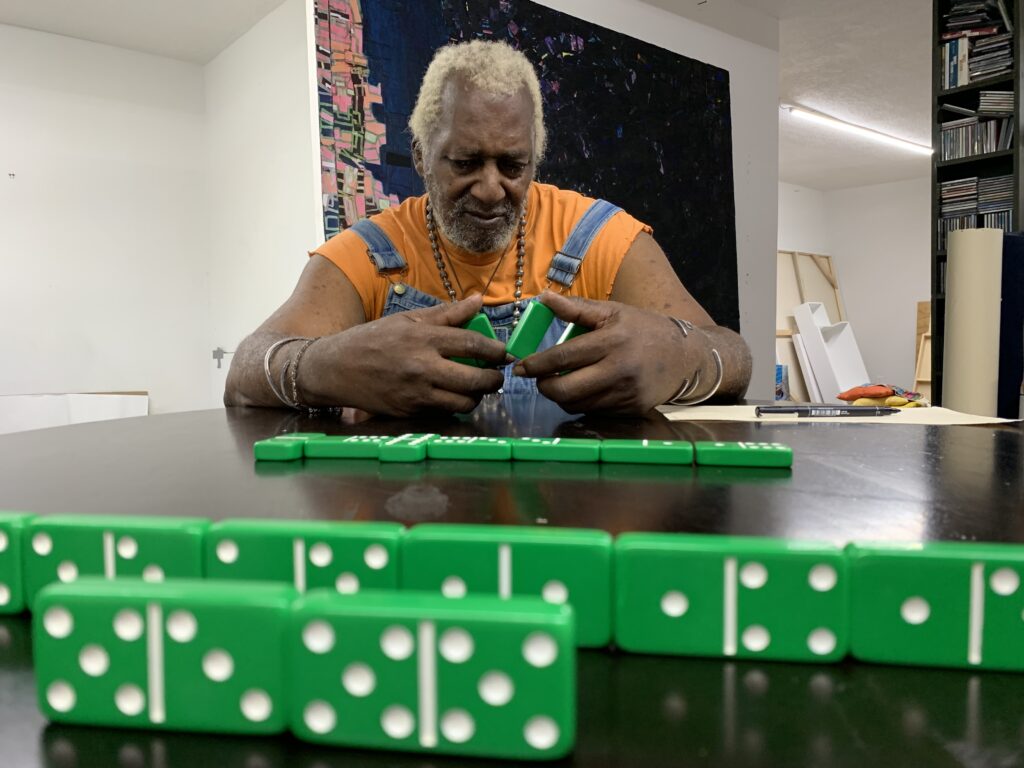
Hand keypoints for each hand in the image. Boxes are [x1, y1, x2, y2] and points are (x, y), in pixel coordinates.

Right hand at [301, 295, 507, 415]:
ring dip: (476, 397)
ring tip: (475, 388)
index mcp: (424, 338)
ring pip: (463, 402)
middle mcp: (423, 367)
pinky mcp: (410, 411)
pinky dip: (453, 405)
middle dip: (494, 380)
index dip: (496, 351)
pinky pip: (443, 412)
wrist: (335, 368)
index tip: (505, 354)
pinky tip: (451, 395)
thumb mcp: (408, 320)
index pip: (473, 344)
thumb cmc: (373, 340)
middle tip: (496, 376)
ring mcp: (416, 393)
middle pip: (476, 380)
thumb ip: (446, 314)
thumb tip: (478, 301)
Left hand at [511, 291, 706, 414]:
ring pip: (577, 404)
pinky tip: (582, 390)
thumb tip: (543, 298)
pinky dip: (581, 403)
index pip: (564, 357)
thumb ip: (576, 309)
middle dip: (544, 386)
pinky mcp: (630, 409)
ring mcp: (625, 393)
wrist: (686, 356)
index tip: (521, 367)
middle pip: (566, 389)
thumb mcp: (612, 312)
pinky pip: (594, 411)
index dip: (537, 365)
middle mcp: (618, 370)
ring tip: (559, 382)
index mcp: (612, 341)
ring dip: (561, 396)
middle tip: (537, 379)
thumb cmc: (644, 329)